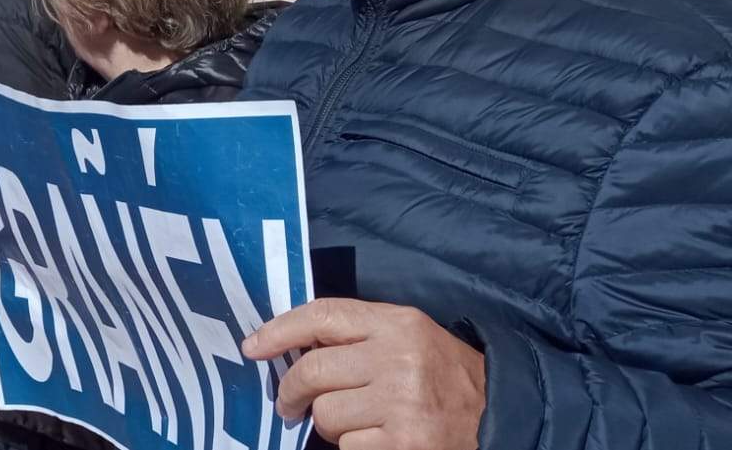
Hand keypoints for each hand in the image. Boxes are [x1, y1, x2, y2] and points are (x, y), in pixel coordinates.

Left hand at [242, 298, 485, 449]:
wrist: (501, 415)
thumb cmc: (443, 375)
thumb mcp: (408, 337)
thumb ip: (357, 335)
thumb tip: (289, 346)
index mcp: (397, 323)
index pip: (321, 316)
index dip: (278, 331)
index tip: (252, 348)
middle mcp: (399, 358)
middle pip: (311, 372)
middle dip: (291, 392)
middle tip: (289, 405)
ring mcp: (402, 403)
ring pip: (325, 414)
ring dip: (329, 424)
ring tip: (354, 422)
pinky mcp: (404, 443)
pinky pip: (347, 447)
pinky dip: (353, 447)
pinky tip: (376, 440)